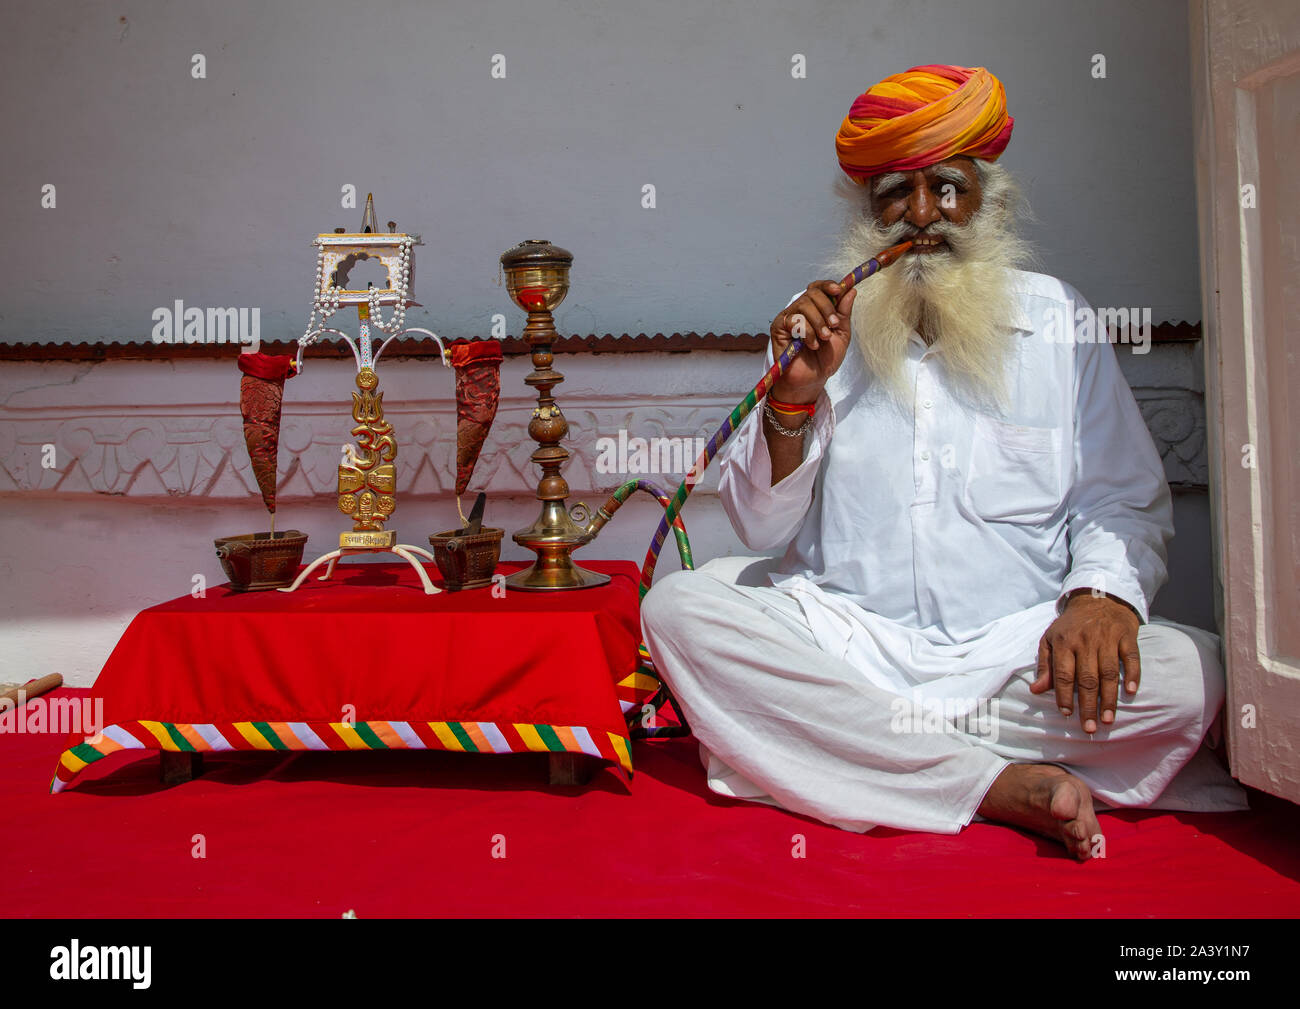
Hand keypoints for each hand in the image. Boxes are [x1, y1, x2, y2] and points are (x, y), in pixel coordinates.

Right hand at [769, 280, 855, 402]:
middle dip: (826, 308)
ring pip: (803, 304)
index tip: (839, 290)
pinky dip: (807, 332)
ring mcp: (789, 317)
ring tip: (823, 338)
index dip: (828, 285)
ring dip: (818, 322)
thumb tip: (850, 290)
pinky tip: (811, 344)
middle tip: (833, 325)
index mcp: (815, 309)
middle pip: (812, 293)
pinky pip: (794, 320)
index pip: (818, 288)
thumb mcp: (841, 334)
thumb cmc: (825, 358)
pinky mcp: (779, 327)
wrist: (813, 379)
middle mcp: (800, 310)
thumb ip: (844, 313)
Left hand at [1031, 590, 1141, 733]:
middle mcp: (1086, 641)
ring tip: (1107, 720)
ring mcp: (1108, 638)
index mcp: (1064, 642)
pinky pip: (1131, 658)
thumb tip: (1036, 691)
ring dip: (1109, 698)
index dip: (1065, 695)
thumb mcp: (1050, 640)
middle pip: (1087, 678)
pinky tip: (1131, 693)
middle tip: (1089, 728)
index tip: (1066, 715)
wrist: (1097, 599)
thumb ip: (1044, 666)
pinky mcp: (1126, 636)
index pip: (1064, 674)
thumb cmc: (1071, 626)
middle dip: (1088, 705)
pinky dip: (1132, 675)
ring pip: (1109, 673)